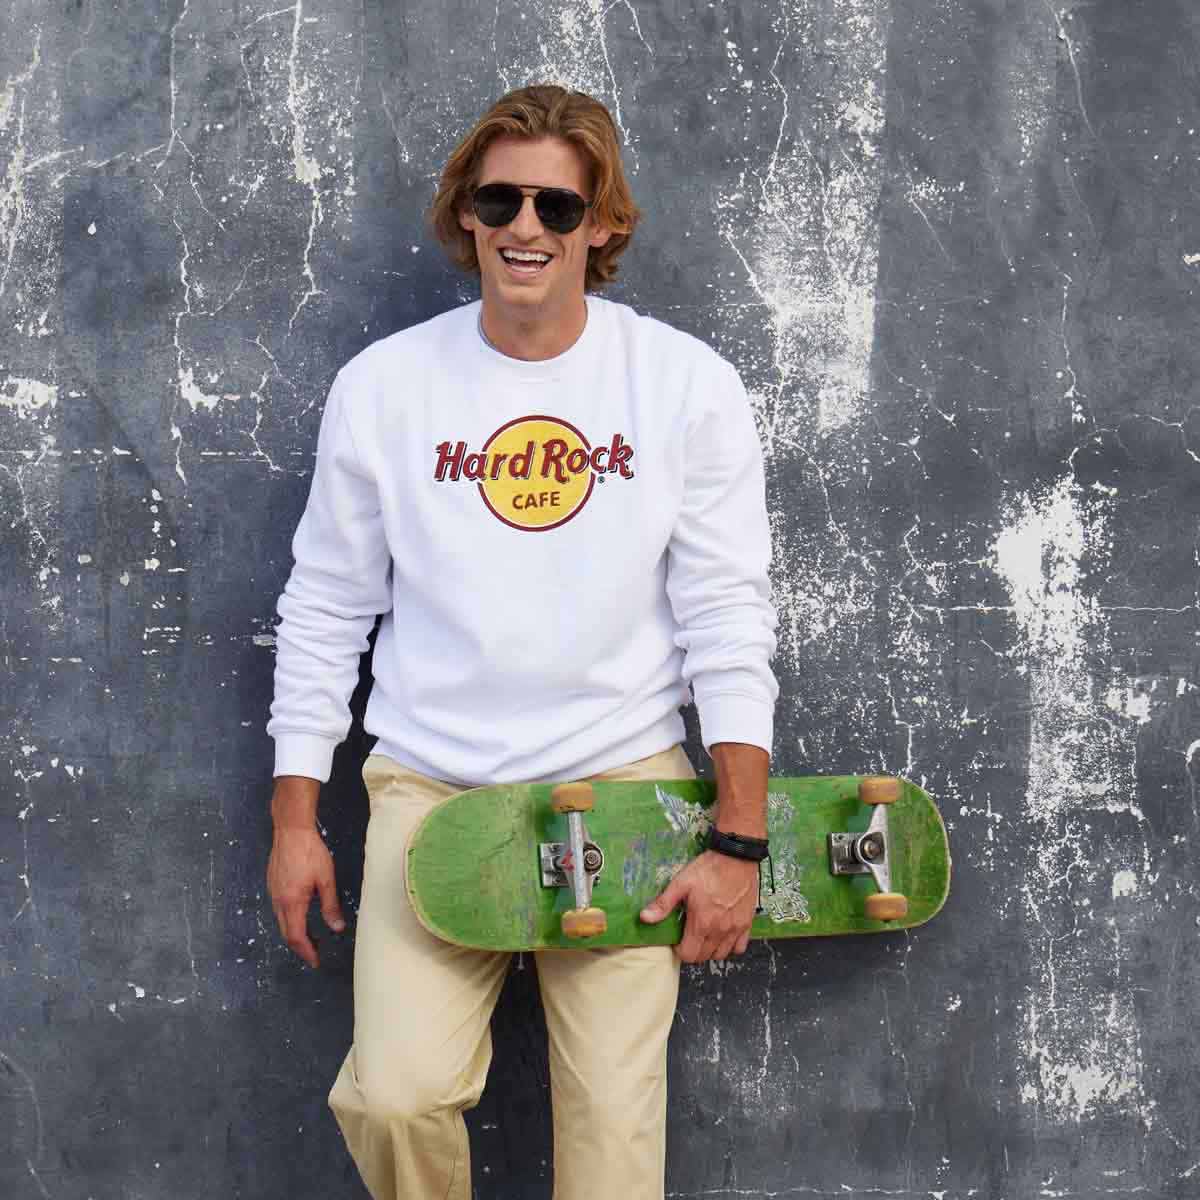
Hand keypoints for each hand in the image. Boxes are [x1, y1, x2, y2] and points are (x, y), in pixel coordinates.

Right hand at [267, 779, 345, 967]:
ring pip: (282, 922)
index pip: (297, 937)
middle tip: (315, 953)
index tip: (316, 961)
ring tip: (312, 937)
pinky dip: (290, 920)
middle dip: (301, 947)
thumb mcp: (326, 879)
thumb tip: (336, 928)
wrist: (290, 830)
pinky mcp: (272, 885)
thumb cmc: (310, 852)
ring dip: (295, 933)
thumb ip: (330, 905)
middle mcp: (278, 901)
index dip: (307, 952)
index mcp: (292, 902)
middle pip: (287, 933)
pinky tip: (301, 915)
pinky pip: (279, 910)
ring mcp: (273, 893)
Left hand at [639, 850, 758, 962]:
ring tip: (704, 936)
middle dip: (693, 950)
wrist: (736, 857)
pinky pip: (739, 947)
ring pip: (721, 955)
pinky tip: (723, 935)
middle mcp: (719, 931)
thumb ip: (664, 904)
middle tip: (689, 936)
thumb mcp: (681, 883)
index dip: (679, 950)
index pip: (688, 955)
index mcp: (702, 923)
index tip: (677, 939)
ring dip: (710, 950)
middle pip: (704, 957)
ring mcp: (735, 929)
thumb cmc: (708, 869)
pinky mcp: (747, 923)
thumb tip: (644, 918)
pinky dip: (730, 946)